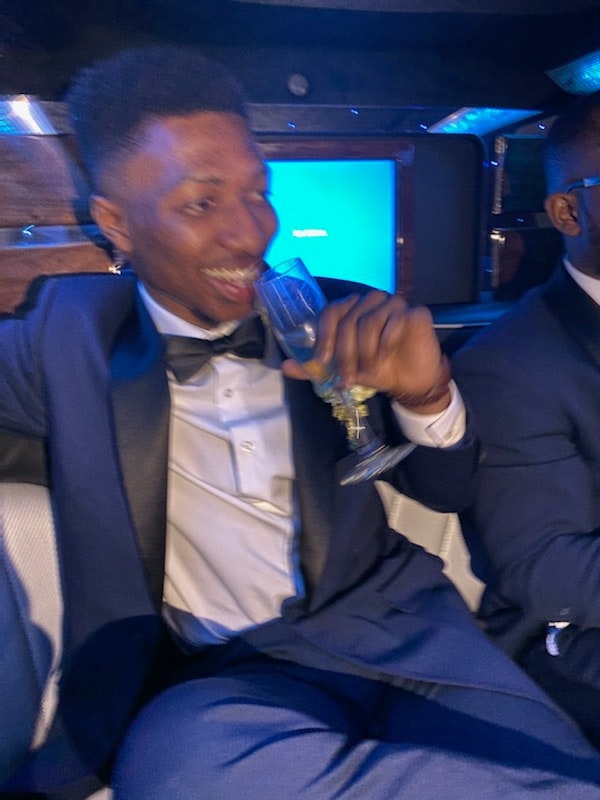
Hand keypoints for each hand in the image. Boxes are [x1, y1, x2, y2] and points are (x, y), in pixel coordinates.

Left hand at [281, 290, 450, 413]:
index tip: (322, 361)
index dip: (324, 336)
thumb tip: (285, 367)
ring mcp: (394, 304)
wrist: (410, 381)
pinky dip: (387, 342)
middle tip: (348, 377)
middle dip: (345, 354)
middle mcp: (371, 302)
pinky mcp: (415, 312)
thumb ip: (315, 368)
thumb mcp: (342, 372)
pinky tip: (387, 355)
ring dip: (366, 351)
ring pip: (369, 321)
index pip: (330, 311)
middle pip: (348, 320)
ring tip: (369, 369)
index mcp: (352, 310)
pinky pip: (395, 322)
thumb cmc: (376, 370)